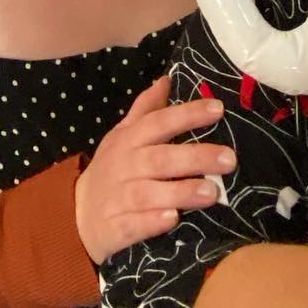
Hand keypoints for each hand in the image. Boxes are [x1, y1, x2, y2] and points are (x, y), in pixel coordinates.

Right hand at [75, 77, 234, 264]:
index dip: (188, 114)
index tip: (219, 109)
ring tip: (212, 192)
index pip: (159, 123)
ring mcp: (118, 198)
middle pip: (160, 158)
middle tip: (229, 159)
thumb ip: (146, 110)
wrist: (78, 214)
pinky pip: (133, 224)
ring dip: (180, 191)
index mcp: (129, 141)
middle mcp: (124, 166)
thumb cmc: (112, 170)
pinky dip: (152, 222)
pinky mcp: (115, 227)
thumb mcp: (123, 136)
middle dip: (195, 158)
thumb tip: (166, 80)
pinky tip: (173, 219)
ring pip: (150, 193)